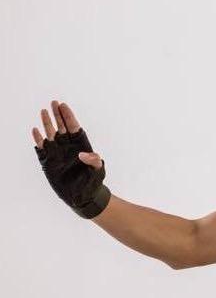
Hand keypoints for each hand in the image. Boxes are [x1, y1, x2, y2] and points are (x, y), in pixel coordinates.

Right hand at [31, 100, 110, 218]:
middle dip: (57, 115)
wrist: (84, 195)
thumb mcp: (98, 169)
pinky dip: (38, 139)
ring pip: (51, 134)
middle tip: (53, 102)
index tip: (63, 105)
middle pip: (61, 127)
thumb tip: (82, 154)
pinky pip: (42, 148)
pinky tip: (36, 131)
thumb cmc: (94, 181)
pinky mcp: (48, 161)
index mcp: (81, 145)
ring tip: (43, 111)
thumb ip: (94, 160)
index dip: (68, 116)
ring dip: (47, 123)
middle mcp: (68, 146)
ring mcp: (58, 153)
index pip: (73, 127)